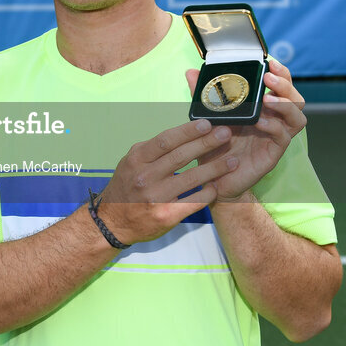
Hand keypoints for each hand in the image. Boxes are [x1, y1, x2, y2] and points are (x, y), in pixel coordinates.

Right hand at [97, 119, 237, 245]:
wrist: (113, 222)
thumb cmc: (126, 187)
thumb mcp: (131, 162)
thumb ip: (152, 149)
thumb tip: (181, 133)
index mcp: (137, 159)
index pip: (166, 140)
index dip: (188, 131)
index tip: (207, 123)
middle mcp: (145, 177)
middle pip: (181, 156)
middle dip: (206, 143)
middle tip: (226, 134)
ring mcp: (155, 197)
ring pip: (192, 178)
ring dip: (215, 168)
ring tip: (232, 160)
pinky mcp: (166, 215)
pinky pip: (194, 201)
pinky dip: (208, 192)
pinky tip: (217, 186)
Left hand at [185, 59, 306, 201]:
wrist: (211, 177)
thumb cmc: (213, 145)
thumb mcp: (206, 117)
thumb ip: (202, 95)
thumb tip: (191, 72)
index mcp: (261, 108)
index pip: (280, 87)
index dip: (281, 73)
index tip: (270, 62)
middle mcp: (273, 120)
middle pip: (295, 99)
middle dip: (285, 85)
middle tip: (269, 77)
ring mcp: (275, 137)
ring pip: (297, 117)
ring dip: (285, 105)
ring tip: (268, 99)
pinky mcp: (273, 153)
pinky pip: (283, 137)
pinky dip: (273, 126)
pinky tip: (260, 122)